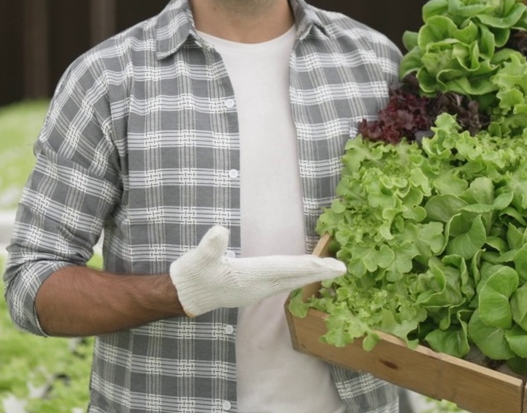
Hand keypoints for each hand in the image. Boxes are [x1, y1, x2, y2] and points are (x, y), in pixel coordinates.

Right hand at [169, 226, 346, 316]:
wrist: (183, 295)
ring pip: (290, 281)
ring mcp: (256, 291)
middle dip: (318, 273)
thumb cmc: (192, 275)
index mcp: (249, 278)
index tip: (330, 265)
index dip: (308, 266)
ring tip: (329, 269)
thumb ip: (210, 247)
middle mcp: (257, 287)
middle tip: (342, 268)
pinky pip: (282, 283)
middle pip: (293, 278)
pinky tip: (303, 274)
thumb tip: (219, 231)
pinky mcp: (252, 290)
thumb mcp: (198, 258)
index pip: (285, 270)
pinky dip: (296, 276)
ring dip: (309, 275)